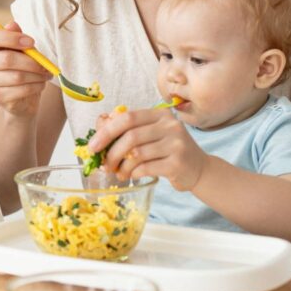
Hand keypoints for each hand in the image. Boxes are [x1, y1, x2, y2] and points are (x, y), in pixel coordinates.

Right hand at [0, 21, 50, 117]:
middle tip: (45, 65)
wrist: (20, 93)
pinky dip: (35, 87)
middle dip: (31, 62)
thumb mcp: (22, 48)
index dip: (11, 38)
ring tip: (46, 74)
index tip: (32, 42)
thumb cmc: (21, 64)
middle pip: (7, 59)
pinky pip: (20, 91)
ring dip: (37, 76)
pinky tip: (40, 84)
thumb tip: (12, 25)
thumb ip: (17, 36)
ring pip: (16, 77)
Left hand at [88, 109, 206, 191]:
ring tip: (119, 173)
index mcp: (160, 114)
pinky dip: (134, 173)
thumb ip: (128, 129)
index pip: (128, 118)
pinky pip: (146, 168)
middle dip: (112, 153)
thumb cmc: (168, 151)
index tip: (93, 146)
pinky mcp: (178, 163)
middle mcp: (170, 125)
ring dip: (122, 166)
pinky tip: (133, 176)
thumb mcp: (151, 135)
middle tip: (104, 165)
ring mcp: (176, 144)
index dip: (106, 131)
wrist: (197, 169)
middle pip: (131, 136)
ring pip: (137, 154)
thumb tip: (99, 125)